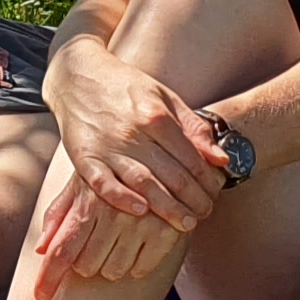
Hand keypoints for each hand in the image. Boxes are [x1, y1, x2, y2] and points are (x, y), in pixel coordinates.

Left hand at [29, 178, 195, 299]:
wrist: (160, 154)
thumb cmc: (112, 175)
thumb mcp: (81, 186)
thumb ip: (59, 215)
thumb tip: (40, 248)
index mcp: (88, 202)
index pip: (62, 249)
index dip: (49, 277)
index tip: (41, 297)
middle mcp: (112, 213)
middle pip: (86, 266)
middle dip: (86, 263)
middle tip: (98, 244)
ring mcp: (140, 223)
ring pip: (113, 271)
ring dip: (112, 265)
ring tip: (120, 242)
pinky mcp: (165, 231)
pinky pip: (142, 269)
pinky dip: (138, 266)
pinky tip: (139, 247)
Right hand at [41, 37, 229, 245]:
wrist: (78, 76)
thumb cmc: (126, 88)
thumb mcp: (166, 97)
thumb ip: (194, 128)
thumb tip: (221, 159)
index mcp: (156, 115)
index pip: (191, 158)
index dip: (208, 181)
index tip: (216, 194)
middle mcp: (133, 132)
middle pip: (172, 175)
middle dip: (194, 200)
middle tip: (205, 213)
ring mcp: (107, 146)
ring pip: (144, 183)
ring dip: (168, 208)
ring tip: (186, 223)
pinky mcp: (83, 156)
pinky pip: (103, 183)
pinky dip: (121, 198)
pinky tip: (141, 211)